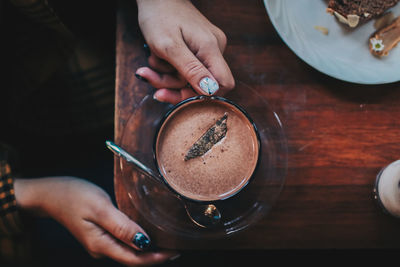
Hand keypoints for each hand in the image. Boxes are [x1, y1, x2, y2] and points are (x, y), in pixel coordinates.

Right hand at [14, 177, 176, 265]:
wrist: (49, 193)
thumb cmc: (73, 196)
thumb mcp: (100, 208)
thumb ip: (122, 226)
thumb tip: (144, 242)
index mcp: (102, 245)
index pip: (134, 259)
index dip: (156, 258)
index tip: (175, 251)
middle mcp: (101, 248)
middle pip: (133, 258)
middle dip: (155, 255)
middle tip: (176, 245)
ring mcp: (99, 243)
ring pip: (128, 251)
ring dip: (147, 248)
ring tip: (166, 240)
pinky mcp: (99, 235)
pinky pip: (122, 242)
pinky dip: (136, 240)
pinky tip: (146, 232)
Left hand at [136, 0, 234, 103]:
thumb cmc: (160, 16)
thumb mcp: (169, 46)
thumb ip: (190, 69)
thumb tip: (211, 91)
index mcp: (211, 48)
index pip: (223, 84)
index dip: (202, 96)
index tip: (176, 94)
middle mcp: (214, 49)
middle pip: (201, 84)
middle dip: (173, 85)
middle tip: (150, 76)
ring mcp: (207, 49)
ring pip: (189, 78)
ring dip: (166, 75)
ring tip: (152, 60)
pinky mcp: (198, 49)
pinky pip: (185, 69)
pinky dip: (169, 68)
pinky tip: (158, 56)